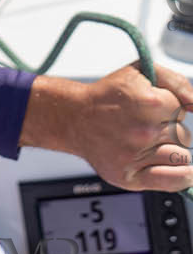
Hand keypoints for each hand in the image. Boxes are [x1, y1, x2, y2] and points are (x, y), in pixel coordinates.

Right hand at [23, 67, 192, 190]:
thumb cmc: (107, 96)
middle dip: (168, 129)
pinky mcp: (129, 176)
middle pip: (183, 135)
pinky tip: (185, 172)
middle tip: (142, 124)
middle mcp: (142, 131)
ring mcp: (136, 155)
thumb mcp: (140, 72)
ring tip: (144, 142)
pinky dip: (183, 177)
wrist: (72, 117)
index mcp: (148, 102)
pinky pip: (173, 181)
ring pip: (181, 156)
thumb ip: (176, 82)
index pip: (180, 109)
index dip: (168, 107)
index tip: (149, 106)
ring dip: (169, 149)